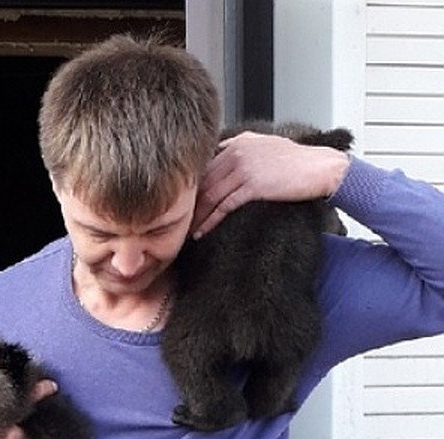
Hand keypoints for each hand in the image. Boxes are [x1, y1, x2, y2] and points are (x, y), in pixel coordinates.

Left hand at [193, 131, 351, 236]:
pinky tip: (201, 233)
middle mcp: (238, 151)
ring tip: (185, 232)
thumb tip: (223, 158)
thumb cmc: (298, 163)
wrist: (323, 168)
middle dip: (189, 203)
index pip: (206, 166)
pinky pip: (223, 206)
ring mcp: (245, 167)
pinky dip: (209, 221)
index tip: (183, 204)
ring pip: (209, 195)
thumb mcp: (267, 147)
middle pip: (203, 181)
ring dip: (195, 216)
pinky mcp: (253, 184)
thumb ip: (244, 150)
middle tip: (177, 222)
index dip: (192, 188)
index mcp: (239, 142)